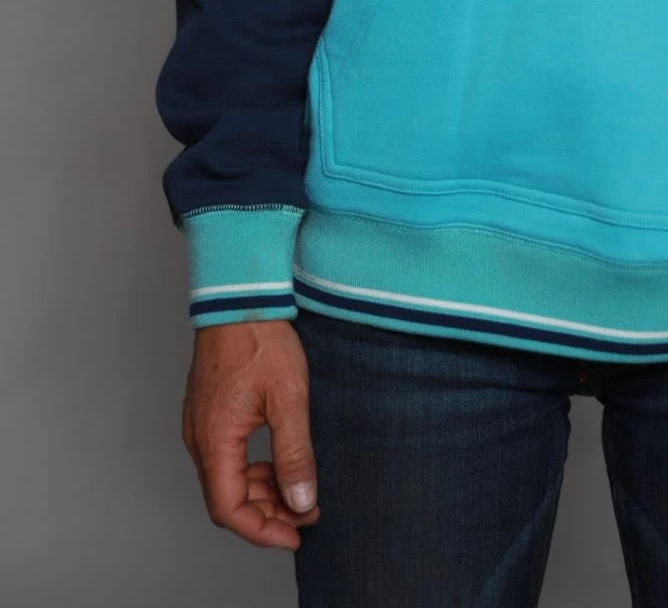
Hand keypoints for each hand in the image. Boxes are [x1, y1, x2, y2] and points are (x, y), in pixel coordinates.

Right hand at [181, 319, 320, 549]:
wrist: (242, 295)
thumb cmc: (262, 338)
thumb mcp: (289, 398)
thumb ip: (294, 453)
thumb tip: (300, 500)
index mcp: (214, 439)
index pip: (228, 509)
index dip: (262, 531)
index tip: (295, 534)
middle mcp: (199, 437)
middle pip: (225, 499)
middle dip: (266, 514)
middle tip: (305, 511)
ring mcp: (199, 424)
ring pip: (225, 479)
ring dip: (259, 493)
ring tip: (297, 489)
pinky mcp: (207, 412)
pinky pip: (224, 457)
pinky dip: (250, 470)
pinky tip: (277, 463)